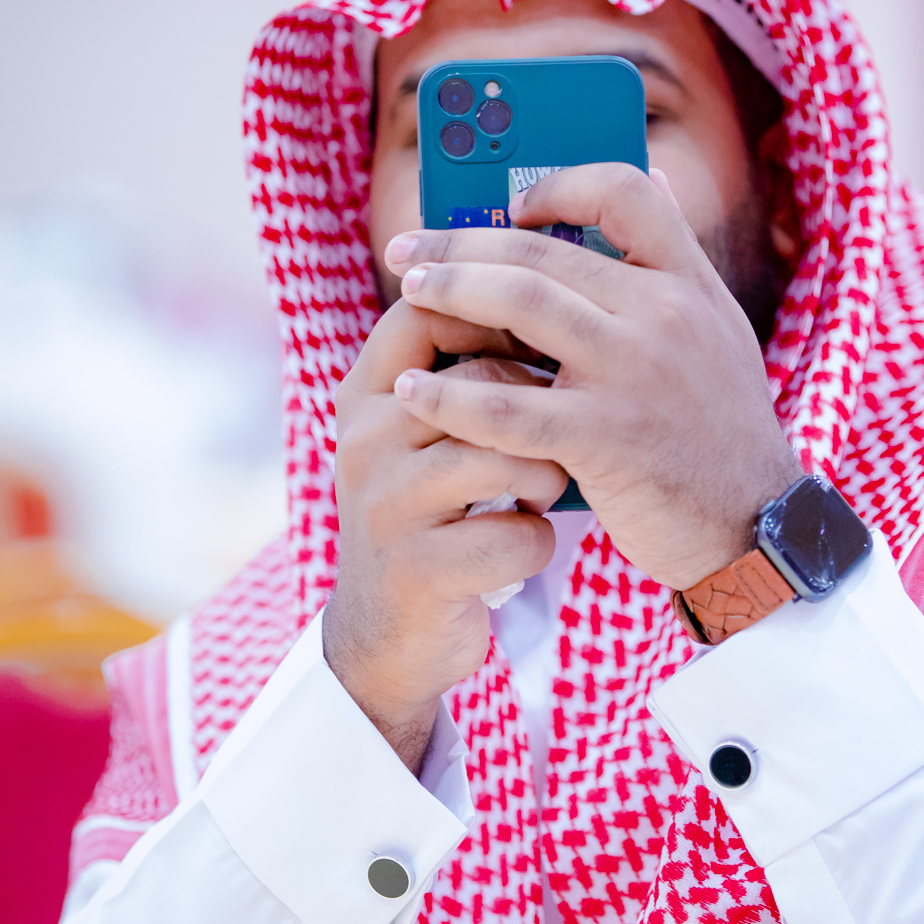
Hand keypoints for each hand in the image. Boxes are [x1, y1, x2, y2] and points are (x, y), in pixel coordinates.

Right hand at [323, 298, 566, 769]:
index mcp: (368, 393)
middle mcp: (363, 439)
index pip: (427, 308)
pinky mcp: (417, 569)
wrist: (390, 636)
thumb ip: (464, 374)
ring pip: (502, 455)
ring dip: (545, 475)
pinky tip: (521, 548)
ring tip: (541, 490)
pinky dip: (535, 543)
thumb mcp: (429, 435)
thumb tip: (549, 287)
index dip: (498, 309)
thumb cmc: (436, 516)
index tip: (545, 336)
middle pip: (479, 382)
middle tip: (560, 429)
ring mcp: (385, 505)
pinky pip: (515, 533)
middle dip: (539, 406)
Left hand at [384, 165, 799, 589]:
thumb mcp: (719, 333)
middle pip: (544, 250)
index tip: (511, 206)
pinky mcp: (605, 439)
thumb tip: (654, 179)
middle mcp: (665, 315)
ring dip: (450, 293)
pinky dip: (450, 398)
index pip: (626, 193)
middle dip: (462, 244)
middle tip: (408, 251)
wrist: (755, 526)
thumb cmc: (721, 434)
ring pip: (520, 307)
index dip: (559, 187)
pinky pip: (508, 408)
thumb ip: (676, 264)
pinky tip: (412, 393)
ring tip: (408, 294)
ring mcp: (634, 375)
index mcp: (690, 284)